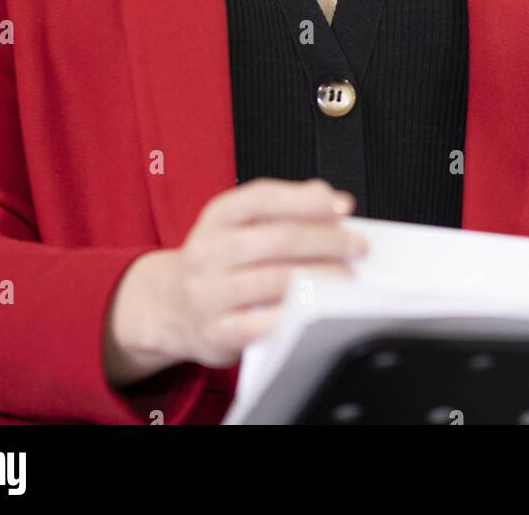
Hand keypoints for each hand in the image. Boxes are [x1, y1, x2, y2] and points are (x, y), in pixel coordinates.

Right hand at [168, 177, 368, 367]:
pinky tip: (318, 308)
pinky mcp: (216, 332)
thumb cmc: (221, 259)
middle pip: (276, 239)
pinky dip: (295, 314)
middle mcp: (208, 250)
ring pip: (274, 281)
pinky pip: (262, 324)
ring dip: (320, 277)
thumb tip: (327, 196)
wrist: (171, 304)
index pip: (263, 198)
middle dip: (325, 240)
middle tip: (357, 246)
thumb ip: (283, 207)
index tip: (343, 206)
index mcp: (217, 216)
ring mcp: (209, 293)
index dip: (306, 200)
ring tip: (347, 277)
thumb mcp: (241, 223)